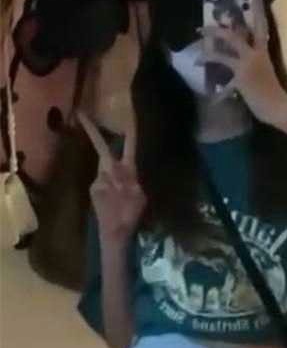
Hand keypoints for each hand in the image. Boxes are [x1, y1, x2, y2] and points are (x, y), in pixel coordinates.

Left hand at [77, 110, 146, 244]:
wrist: (115, 234)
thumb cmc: (132, 216)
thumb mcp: (142, 195)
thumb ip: (136, 179)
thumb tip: (132, 171)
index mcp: (126, 170)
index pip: (125, 144)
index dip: (118, 128)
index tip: (91, 113)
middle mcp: (109, 171)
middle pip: (103, 148)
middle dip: (93, 131)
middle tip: (82, 114)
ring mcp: (98, 180)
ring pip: (105, 168)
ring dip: (111, 170)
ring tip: (119, 184)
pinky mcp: (93, 190)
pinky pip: (102, 181)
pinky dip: (109, 184)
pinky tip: (114, 196)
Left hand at [195, 0, 286, 125]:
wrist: (279, 107)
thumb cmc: (275, 92)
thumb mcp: (265, 71)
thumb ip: (254, 62)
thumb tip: (242, 59)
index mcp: (262, 52)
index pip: (261, 25)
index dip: (258, 8)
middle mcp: (253, 55)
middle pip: (232, 36)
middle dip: (215, 31)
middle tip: (202, 28)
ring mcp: (246, 67)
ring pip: (222, 55)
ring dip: (207, 55)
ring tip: (196, 59)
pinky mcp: (240, 81)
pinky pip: (225, 88)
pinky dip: (218, 95)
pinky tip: (212, 101)